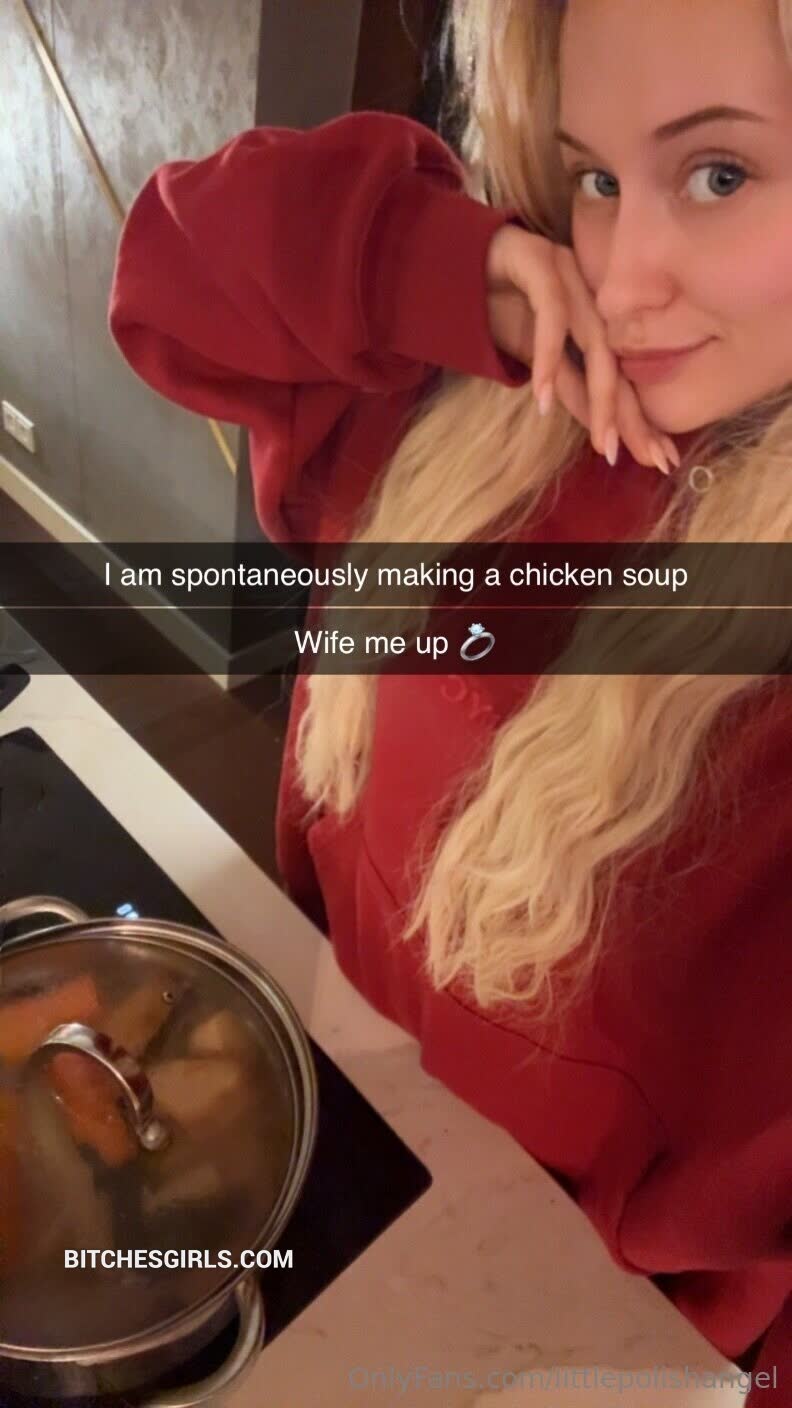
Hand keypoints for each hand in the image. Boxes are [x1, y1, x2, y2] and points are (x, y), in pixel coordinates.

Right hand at [485, 224, 679, 475]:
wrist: (452, 262)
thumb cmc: (494, 309)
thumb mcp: (533, 361)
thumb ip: (567, 388)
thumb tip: (601, 435)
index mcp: (594, 320)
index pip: (620, 378)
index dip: (639, 420)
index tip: (659, 460)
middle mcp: (591, 298)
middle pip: (616, 365)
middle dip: (632, 416)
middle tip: (649, 459)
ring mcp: (570, 278)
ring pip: (594, 343)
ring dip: (599, 396)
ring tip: (604, 442)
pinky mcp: (540, 264)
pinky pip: (549, 317)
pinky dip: (547, 360)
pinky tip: (544, 400)